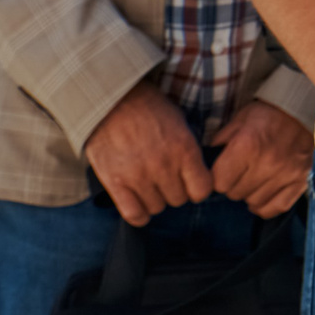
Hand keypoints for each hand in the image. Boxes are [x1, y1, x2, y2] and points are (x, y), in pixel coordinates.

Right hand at [84, 81, 212, 226]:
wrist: (112, 100)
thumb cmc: (149, 109)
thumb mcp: (180, 123)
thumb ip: (189, 150)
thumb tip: (198, 173)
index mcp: (184, 149)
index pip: (202, 190)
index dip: (198, 188)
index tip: (191, 183)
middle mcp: (164, 166)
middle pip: (178, 200)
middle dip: (175, 191)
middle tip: (165, 179)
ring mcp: (139, 176)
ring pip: (157, 208)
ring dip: (155, 199)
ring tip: (148, 184)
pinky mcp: (115, 183)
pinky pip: (134, 214)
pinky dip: (138, 214)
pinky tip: (137, 202)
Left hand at [208, 101, 313, 218]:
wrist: (302, 109)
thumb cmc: (266, 114)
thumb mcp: (239, 120)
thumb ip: (221, 141)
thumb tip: (207, 159)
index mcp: (247, 145)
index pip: (219, 183)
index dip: (218, 177)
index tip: (224, 170)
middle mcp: (267, 162)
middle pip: (235, 194)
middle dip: (233, 184)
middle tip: (240, 172)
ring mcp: (286, 173)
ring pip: (254, 202)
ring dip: (250, 194)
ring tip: (254, 179)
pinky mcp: (300, 180)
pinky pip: (277, 207)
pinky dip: (267, 205)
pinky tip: (263, 194)